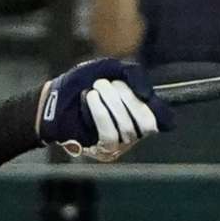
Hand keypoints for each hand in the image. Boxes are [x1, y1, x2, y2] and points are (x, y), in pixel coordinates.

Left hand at [38, 58, 171, 161]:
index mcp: (141, 112)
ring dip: (111, 102)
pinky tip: (90, 99)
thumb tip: (148, 95)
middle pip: (147, 122)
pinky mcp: (104, 151)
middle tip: (106, 83)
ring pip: (127, 128)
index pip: (164, 119)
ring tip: (96, 88)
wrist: (56, 96)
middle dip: (127, 97)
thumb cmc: (84, 82)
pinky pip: (109, 135)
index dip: (159, 110)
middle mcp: (135, 132)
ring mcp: (121, 145)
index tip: (144, 95)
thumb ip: (134, 75)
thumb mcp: (111, 69)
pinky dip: (100, 113)